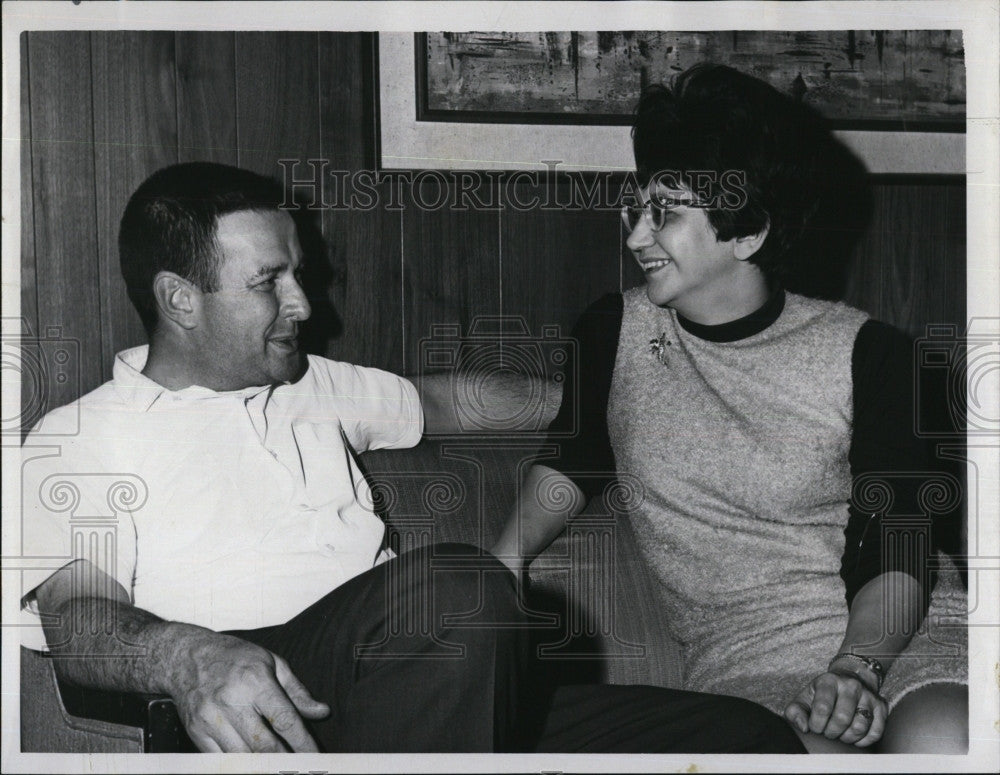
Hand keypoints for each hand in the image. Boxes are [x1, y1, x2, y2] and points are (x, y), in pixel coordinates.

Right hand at [166, 627, 329, 751]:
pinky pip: (221, 759)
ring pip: (242, 756)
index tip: (314, 755)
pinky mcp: (196, 732)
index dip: (302, 742)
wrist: (187, 656)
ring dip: (263, 766)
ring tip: (279, 767)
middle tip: (299, 768)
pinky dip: (240, 764)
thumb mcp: (272, 663)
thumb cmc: (234, 658)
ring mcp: (211, 718)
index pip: (284, 719)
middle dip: (285, 760)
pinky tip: (254, 764)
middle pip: (263, 744)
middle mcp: (231, 700)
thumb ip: (297, 691)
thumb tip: (321, 712)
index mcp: (255, 680)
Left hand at [783, 670, 886, 746]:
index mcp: (828, 681)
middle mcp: (851, 685)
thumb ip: (795, 712)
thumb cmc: (822, 694)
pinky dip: (864, 741)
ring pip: (860, 726)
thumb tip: (803, 727)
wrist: (848, 679)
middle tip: (828, 732)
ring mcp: (868, 695)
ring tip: (841, 735)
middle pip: (842, 718)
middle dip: (832, 732)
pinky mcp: (881, 706)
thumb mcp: (804, 698)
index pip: (822, 708)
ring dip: (848, 738)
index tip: (815, 727)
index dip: (817, 724)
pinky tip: (855, 737)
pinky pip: (876, 731)